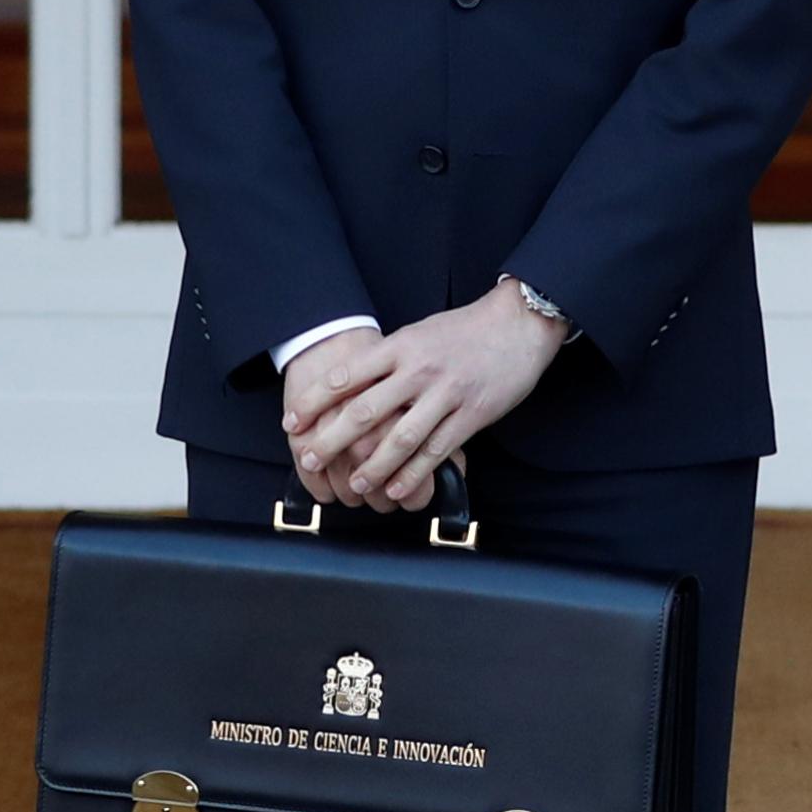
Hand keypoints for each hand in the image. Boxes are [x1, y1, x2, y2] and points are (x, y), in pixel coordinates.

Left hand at [282, 278, 567, 509]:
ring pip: (400, 438)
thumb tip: (353, 383)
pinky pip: (437, 450)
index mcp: (400, 346)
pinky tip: (397, 488)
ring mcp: (446, 394)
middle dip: (331, 439)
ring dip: (373, 466)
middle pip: (364, 411)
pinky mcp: (471, 415)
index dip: (314, 401)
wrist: (519, 323)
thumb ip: (390, 358)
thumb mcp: (419, 332)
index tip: (292, 421)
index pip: (346, 374)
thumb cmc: (466, 329)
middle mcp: (418, 370)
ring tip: (355, 484)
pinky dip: (414, 473)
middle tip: (310, 458)